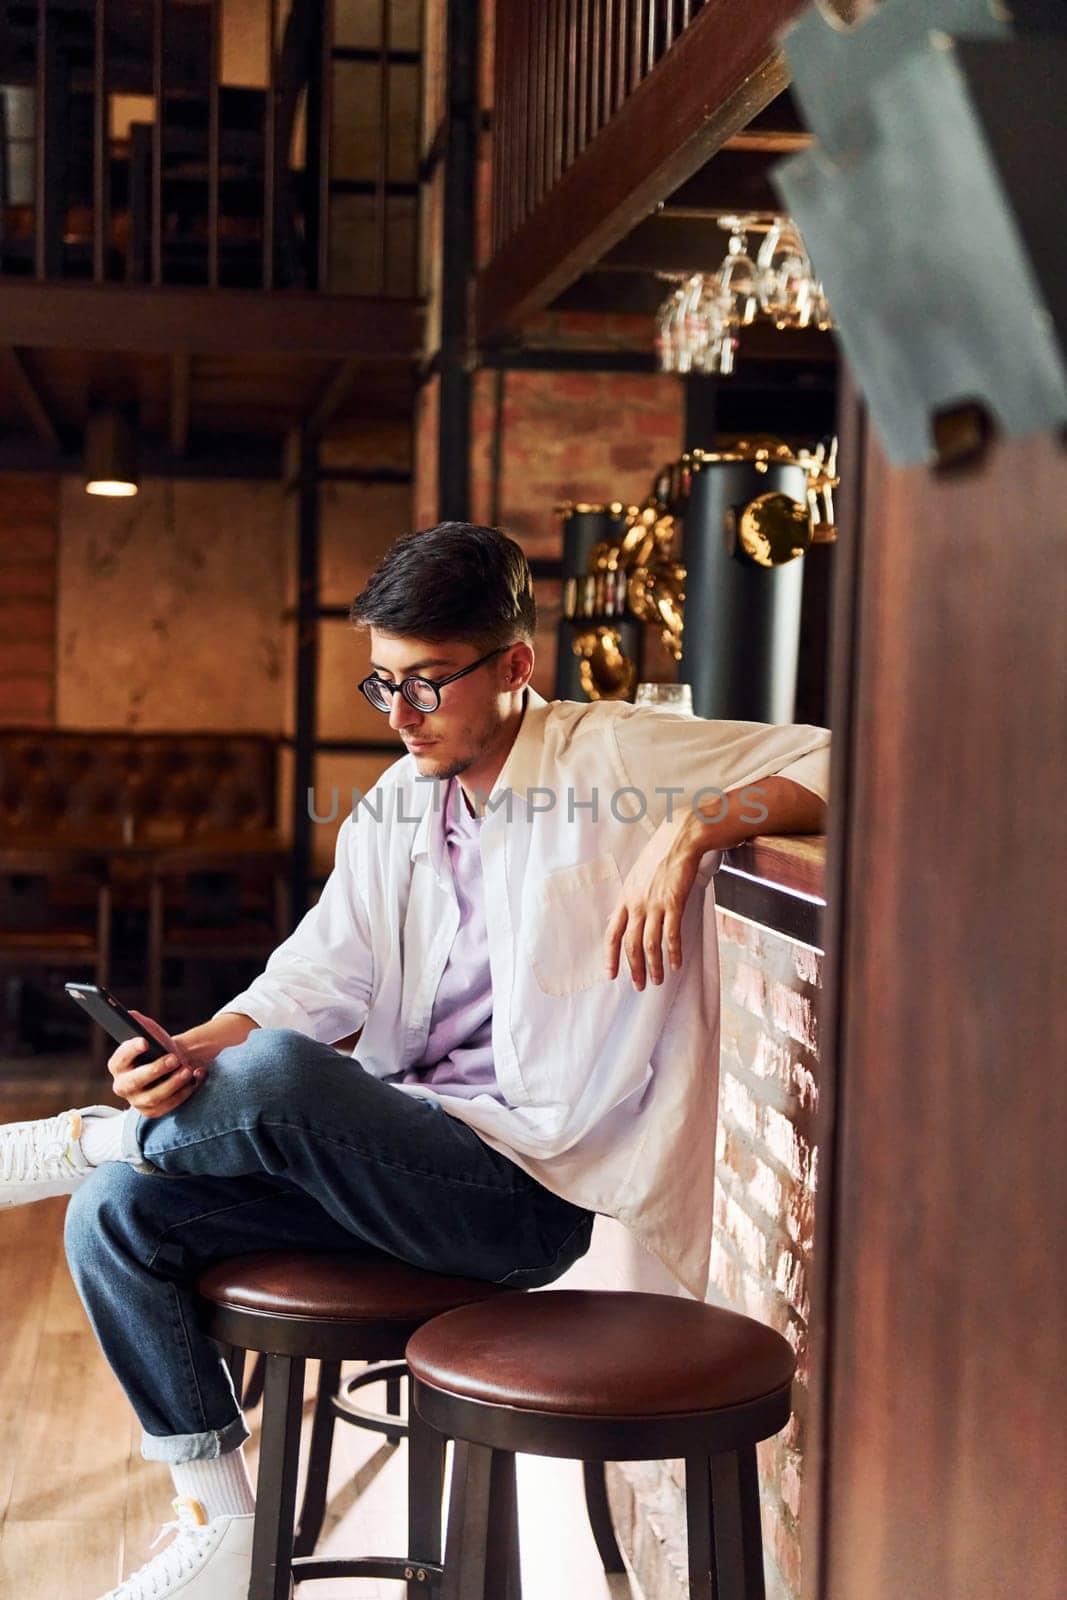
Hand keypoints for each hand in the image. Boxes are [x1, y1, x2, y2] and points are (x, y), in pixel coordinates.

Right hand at [108, 1011, 206, 1118]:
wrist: (173, 1064)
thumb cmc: (158, 1047)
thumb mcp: (151, 1033)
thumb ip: (140, 1023)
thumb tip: (131, 1015)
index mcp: (118, 1065)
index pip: (119, 1059)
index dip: (129, 1050)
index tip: (144, 1041)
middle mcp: (122, 1085)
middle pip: (134, 1081)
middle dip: (156, 1070)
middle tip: (175, 1058)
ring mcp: (136, 1101)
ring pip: (153, 1097)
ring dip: (173, 1083)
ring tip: (188, 1070)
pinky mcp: (152, 1111)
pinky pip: (167, 1106)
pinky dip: (183, 1093)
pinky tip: (195, 1078)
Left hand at [604, 812, 706, 988]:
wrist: (681, 837)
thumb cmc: (661, 854)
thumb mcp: (638, 875)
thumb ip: (632, 896)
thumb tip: (627, 916)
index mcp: (625, 897)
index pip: (612, 933)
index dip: (610, 957)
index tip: (610, 974)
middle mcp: (636, 903)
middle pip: (631, 944)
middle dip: (634, 968)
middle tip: (638, 986)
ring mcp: (655, 903)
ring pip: (650, 944)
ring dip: (654, 966)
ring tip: (657, 980)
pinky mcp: (674, 902)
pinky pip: (672, 934)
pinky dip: (673, 952)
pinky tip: (676, 964)